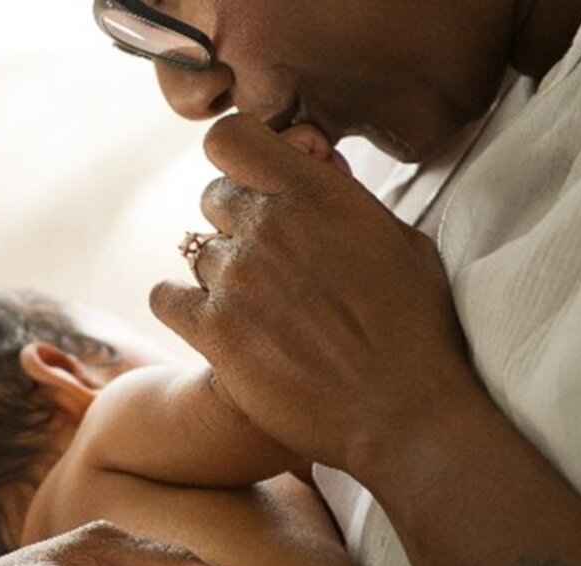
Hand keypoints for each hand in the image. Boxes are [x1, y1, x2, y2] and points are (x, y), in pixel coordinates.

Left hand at [150, 113, 484, 473]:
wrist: (407, 413)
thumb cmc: (416, 327)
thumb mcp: (399, 240)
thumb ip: (343, 197)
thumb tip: (311, 162)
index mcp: (315, 192)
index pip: (229, 138)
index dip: (238, 158)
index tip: (257, 182)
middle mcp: (268, 225)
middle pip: (213, 196)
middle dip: (237, 222)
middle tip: (270, 262)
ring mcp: (236, 277)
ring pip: (194, 251)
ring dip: (219, 273)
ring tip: (260, 309)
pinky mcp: (213, 332)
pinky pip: (164, 297)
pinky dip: (182, 307)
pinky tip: (214, 325)